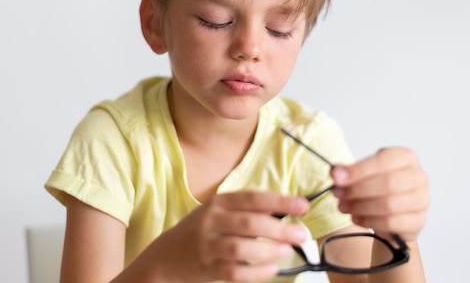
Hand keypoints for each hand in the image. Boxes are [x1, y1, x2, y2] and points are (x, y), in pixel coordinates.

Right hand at [144, 190, 309, 282]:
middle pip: (249, 223)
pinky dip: (255, 272)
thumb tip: (285, 212)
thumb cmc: (202, 230)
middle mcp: (212, 221)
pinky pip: (234, 272)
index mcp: (219, 202)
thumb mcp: (219, 213)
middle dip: (279, 229)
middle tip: (301, 234)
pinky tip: (271, 269)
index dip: (280, 201)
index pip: (253, 198)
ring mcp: (208, 245)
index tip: (303, 205)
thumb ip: (247, 212)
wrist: (166, 256)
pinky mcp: (207, 268)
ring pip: (240, 248)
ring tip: (286, 251)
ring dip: (267, 250)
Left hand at [330, 147, 428, 241]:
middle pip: (387, 183)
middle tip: (338, 194)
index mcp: (405, 157)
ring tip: (344, 207)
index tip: (337, 178)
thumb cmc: (379, 187)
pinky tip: (357, 218)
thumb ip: (351, 172)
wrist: (394, 212)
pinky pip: (391, 223)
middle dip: (357, 190)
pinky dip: (369, 221)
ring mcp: (421, 200)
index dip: (358, 170)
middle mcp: (418, 177)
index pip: (383, 161)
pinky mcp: (418, 221)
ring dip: (360, 207)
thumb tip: (336, 173)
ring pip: (389, 205)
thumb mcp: (365, 172)